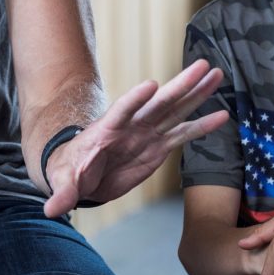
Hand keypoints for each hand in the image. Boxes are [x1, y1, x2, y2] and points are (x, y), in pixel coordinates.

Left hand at [43, 60, 228, 216]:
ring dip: (197, 93)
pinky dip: (203, 126)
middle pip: (159, 102)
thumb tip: (50, 209)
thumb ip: (63, 193)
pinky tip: (222, 115)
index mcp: (108, 129)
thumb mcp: (64, 182)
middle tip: (202, 64)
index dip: (135, 98)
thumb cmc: (70, 173)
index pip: (123, 110)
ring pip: (176, 110)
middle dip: (181, 84)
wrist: (82, 175)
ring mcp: (147, 134)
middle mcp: (132, 126)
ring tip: (217, 74)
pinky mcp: (158, 147)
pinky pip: (183, 135)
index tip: (151, 84)